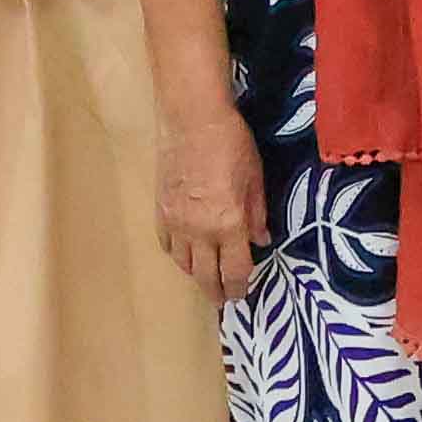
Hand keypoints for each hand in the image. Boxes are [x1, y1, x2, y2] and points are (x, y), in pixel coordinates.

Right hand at [158, 102, 267, 301]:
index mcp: (229, 224)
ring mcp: (177, 223)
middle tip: (222, 300)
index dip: (239, 287)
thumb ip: (258, 214)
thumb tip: (261, 240)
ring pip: (184, 264)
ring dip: (196, 274)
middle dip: (216, 292)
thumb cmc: (232, 144)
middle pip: (206, 276)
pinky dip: (177, 254)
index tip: (241, 295)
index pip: (236, 270)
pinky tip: (185, 253)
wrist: (192, 121)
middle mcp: (201, 231)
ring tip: (205, 277)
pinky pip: (167, 244)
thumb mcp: (255, 179)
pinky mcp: (160, 211)